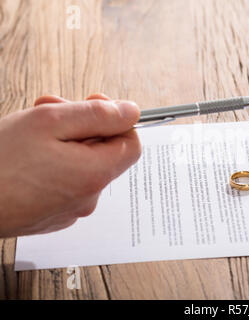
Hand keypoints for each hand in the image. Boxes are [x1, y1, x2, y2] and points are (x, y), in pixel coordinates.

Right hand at [0, 94, 140, 236]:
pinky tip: (28, 156)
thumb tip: (131, 112)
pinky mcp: (51, 215)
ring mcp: (70, 209)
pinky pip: (65, 182)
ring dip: (66, 142)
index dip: (118, 120)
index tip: (94, 105)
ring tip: (33, 131)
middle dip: (83, 125)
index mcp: (95, 174)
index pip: (132, 144)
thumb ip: (98, 115)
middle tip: (51, 109)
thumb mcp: (50, 121)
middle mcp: (89, 196)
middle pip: (104, 152)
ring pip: (82, 165)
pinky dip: (54, 164)